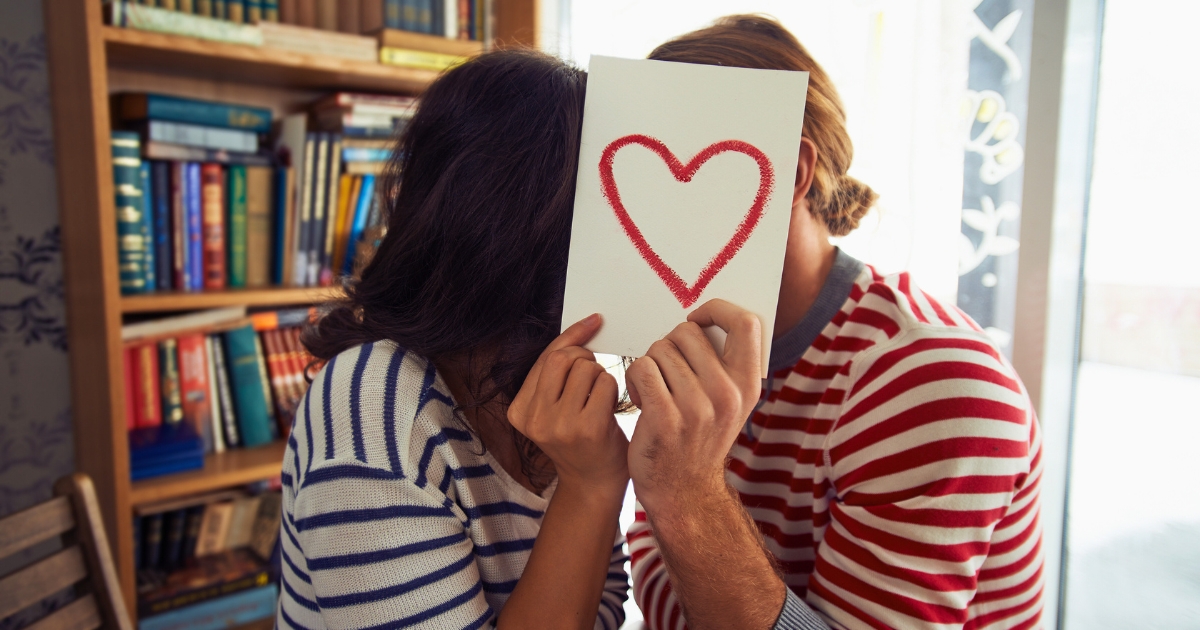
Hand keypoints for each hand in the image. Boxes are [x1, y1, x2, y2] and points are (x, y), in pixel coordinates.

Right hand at [508, 314, 628, 497]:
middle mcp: (534, 418)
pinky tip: (609, 410)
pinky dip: (613, 390)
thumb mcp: (554, 408)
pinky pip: (606, 383)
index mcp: (519, 411)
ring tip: (599, 400)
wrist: (593, 485)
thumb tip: (587, 323)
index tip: (593, 322)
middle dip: (585, 359)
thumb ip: (558, 372)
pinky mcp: (587, 429)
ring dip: (601, 377)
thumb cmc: (579, 440)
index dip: (572, 337)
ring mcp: (559, 425)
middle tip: (594, 378)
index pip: (546, 358)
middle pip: (564, 358)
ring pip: (586, 368)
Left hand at [625, 299, 762, 514]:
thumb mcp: (731, 402)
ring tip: (657, 392)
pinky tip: (642, 400)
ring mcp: (698, 407)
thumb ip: (726, 363)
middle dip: (669, 345)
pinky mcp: (665, 418)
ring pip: (659, 350)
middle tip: (668, 374)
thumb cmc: (700, 438)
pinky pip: (641, 368)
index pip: (745, 322)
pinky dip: (634, 380)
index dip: (716, 310)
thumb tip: (708, 315)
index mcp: (749, 384)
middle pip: (687, 332)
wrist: (684, 492)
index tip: (696, 321)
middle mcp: (728, 394)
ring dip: (650, 365)